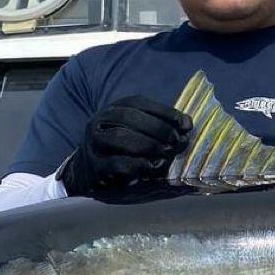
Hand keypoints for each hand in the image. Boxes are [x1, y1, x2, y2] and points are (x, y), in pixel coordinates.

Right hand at [61, 96, 191, 196]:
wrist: (88, 171)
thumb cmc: (122, 149)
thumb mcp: (138, 131)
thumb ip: (160, 126)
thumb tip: (187, 127)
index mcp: (114, 108)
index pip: (139, 103)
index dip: (165, 112)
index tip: (186, 125)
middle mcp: (100, 122)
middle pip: (128, 117)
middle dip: (158, 129)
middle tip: (176, 142)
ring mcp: (93, 144)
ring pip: (119, 137)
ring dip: (148, 145)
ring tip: (165, 154)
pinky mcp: (94, 168)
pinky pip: (113, 163)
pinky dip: (135, 164)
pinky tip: (150, 166)